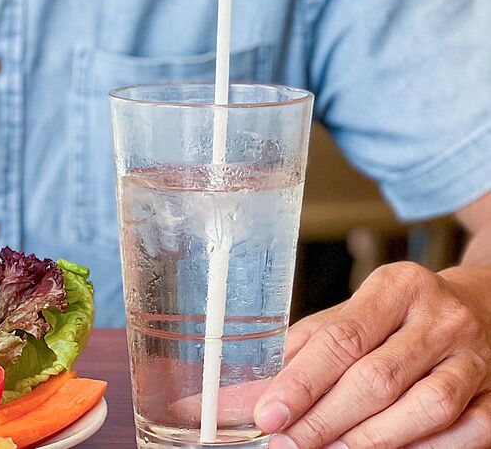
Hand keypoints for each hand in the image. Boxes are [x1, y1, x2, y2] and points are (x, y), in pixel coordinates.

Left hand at [254, 261, 490, 448]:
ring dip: (368, 439)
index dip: (302, 382)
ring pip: (424, 408)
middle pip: (377, 379)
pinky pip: (462, 432)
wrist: (484, 308)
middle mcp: (441, 319)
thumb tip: (251, 393)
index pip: (342, 339)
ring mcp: (475, 358)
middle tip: (287, 443)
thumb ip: (307, 348)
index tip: (269, 413)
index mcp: (397, 287)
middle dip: (324, 419)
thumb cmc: (402, 316)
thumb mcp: (354, 313)